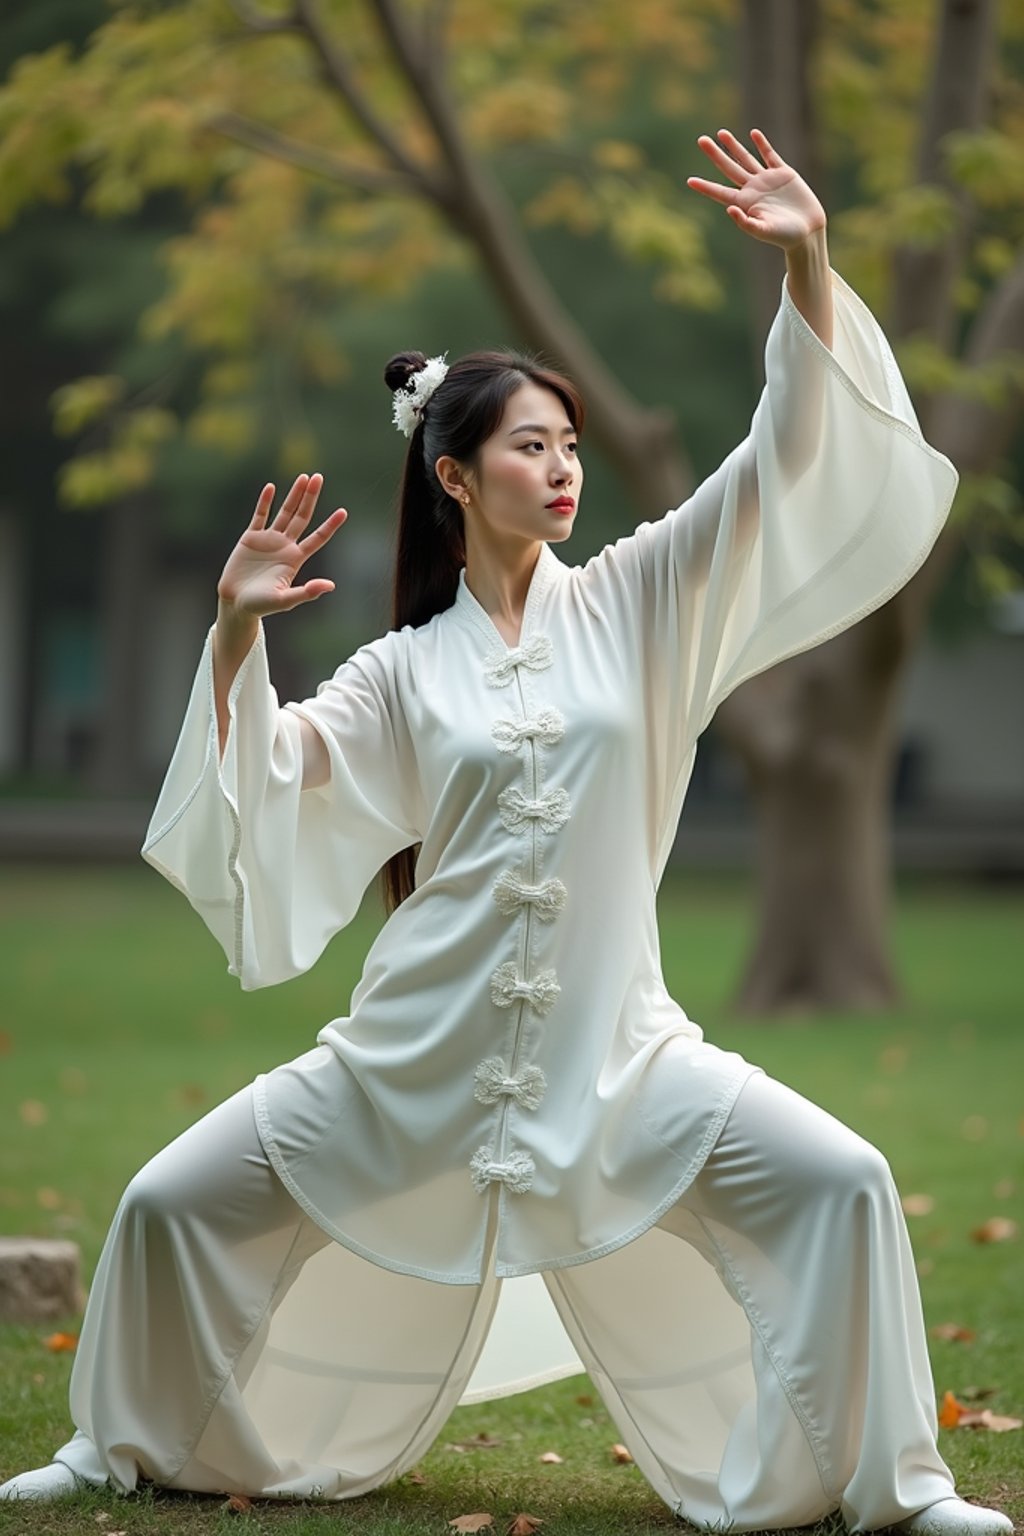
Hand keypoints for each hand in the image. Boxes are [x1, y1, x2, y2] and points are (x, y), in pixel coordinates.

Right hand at [217, 473, 347, 619]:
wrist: (235, 603)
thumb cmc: (260, 606)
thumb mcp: (285, 600)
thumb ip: (306, 592)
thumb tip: (331, 585)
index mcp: (296, 559)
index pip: (318, 538)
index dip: (330, 525)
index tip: (343, 512)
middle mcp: (285, 546)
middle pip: (302, 517)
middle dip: (310, 498)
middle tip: (318, 478)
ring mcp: (268, 540)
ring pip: (284, 512)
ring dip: (294, 495)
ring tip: (304, 477)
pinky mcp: (250, 538)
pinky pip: (259, 516)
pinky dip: (265, 502)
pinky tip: (271, 488)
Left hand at [686, 128, 826, 251]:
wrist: (808, 230)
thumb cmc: (785, 236)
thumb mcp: (764, 231)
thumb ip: (746, 223)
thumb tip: (729, 209)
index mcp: (745, 204)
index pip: (720, 193)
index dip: (705, 187)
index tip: (690, 181)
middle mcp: (752, 189)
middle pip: (729, 168)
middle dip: (715, 154)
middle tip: (701, 140)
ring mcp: (767, 180)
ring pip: (746, 159)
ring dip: (734, 146)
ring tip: (721, 133)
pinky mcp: (783, 174)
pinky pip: (770, 156)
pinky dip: (762, 144)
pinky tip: (753, 134)